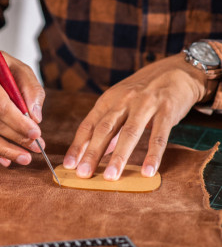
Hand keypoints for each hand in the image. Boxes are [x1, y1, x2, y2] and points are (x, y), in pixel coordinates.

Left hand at [63, 53, 207, 179]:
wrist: (178, 70)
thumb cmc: (144, 92)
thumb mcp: (121, 103)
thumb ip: (110, 128)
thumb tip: (96, 153)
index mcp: (108, 100)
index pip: (88, 126)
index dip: (77, 146)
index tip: (68, 165)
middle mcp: (124, 100)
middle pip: (104, 130)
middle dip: (92, 153)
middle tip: (83, 174)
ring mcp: (146, 104)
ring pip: (129, 133)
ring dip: (119, 157)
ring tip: (111, 177)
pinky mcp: (167, 110)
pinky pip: (159, 136)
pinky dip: (153, 155)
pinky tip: (147, 171)